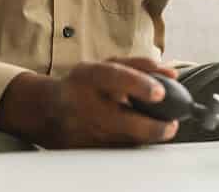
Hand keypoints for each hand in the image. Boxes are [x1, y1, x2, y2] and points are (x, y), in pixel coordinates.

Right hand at [0, 56, 179, 147]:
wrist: (47, 109)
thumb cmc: (83, 84)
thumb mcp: (106, 66)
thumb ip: (140, 66)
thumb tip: (171, 74)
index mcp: (88, 77)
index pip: (114, 77)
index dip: (138, 84)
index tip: (160, 93)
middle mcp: (83, 103)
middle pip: (122, 120)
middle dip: (152, 127)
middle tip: (172, 125)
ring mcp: (82, 130)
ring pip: (123, 140)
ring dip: (147, 137)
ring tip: (162, 129)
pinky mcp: (84, 149)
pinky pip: (116, 150)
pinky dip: (133, 145)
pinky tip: (141, 138)